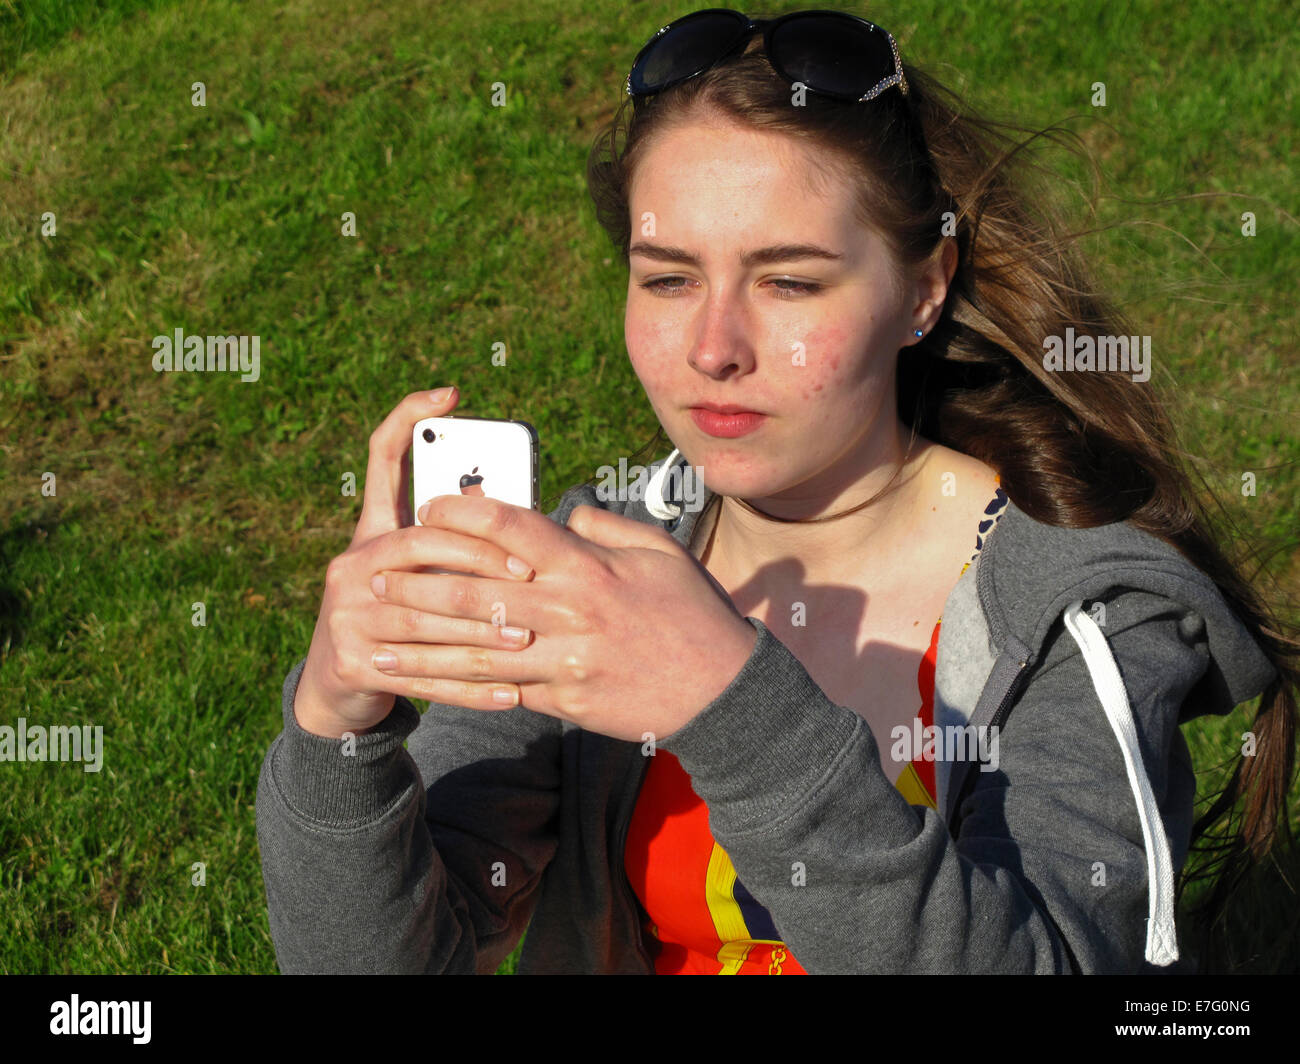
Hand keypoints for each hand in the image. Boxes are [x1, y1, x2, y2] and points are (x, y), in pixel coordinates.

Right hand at [293, 387, 538, 737]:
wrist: (336, 688)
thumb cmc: (394, 617)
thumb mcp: (411, 572)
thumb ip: (449, 541)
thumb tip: (503, 503)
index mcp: (372, 532)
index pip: (381, 457)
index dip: (409, 418)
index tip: (451, 393)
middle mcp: (352, 564)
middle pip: (421, 544)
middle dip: (480, 557)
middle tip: (529, 571)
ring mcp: (346, 613)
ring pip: (427, 616)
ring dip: (485, 629)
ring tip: (530, 636)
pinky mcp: (351, 661)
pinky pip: (424, 673)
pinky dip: (473, 685)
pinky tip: (512, 689)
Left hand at [366, 495, 759, 742]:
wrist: (723, 693)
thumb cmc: (692, 614)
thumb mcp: (658, 554)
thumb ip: (606, 529)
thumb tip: (569, 513)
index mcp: (588, 567)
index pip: (512, 527)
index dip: (463, 512)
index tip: (429, 505)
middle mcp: (568, 612)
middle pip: (475, 591)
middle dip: (416, 583)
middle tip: (372, 575)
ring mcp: (563, 660)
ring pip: (473, 649)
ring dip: (418, 644)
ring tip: (375, 637)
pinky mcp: (563, 700)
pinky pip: (499, 690)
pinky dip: (456, 685)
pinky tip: (423, 680)